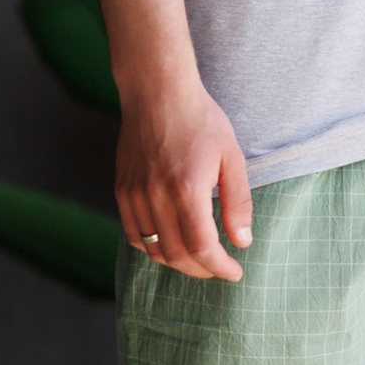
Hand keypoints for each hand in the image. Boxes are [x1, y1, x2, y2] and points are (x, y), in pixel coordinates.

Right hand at [116, 78, 252, 280]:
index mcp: (187, 188)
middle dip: (202, 270)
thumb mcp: (232, 157)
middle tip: (219, 267)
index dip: (219, 267)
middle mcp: (156, 196)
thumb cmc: (201, 121)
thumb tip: (242, 242)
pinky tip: (171, 243)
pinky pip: (134, 235)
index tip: (234, 271)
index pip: (202, 247)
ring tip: (199, 259)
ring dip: (178, 262)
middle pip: (176, 255)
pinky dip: (153, 248)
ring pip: (154, 250)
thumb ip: (238, 202)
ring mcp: (135, 194)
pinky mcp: (122, 190)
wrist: (157, 92)